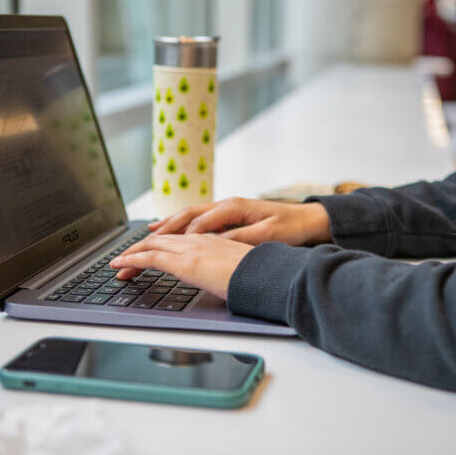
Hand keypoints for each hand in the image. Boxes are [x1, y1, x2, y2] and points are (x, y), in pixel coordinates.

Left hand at [109, 234, 252, 299]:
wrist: (268, 275)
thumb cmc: (260, 275)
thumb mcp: (239, 270)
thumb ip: (225, 270)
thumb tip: (220, 280)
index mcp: (213, 240)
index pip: (179, 239)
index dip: (160, 245)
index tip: (149, 255)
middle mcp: (200, 239)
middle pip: (162, 239)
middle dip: (140, 249)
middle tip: (125, 261)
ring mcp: (192, 248)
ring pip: (152, 245)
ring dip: (132, 254)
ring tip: (117, 264)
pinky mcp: (186, 262)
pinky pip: (151, 257)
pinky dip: (132, 259)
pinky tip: (120, 266)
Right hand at [148, 197, 331, 246]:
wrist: (311, 219)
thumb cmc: (292, 226)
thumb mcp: (269, 235)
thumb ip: (241, 238)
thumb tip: (216, 242)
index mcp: (234, 207)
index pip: (198, 222)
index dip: (179, 237)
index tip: (161, 249)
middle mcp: (227, 205)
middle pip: (188, 216)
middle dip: (164, 229)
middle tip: (143, 242)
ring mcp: (228, 210)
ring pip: (191, 216)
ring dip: (170, 225)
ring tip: (149, 234)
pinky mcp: (232, 217)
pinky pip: (200, 220)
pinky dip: (183, 227)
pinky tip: (174, 233)